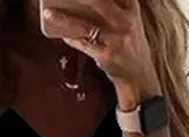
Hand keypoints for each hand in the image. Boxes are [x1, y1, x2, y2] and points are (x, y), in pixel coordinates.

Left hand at [42, 0, 160, 106]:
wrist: (140, 78)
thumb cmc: (129, 46)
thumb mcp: (128, 20)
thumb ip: (113, 6)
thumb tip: (77, 1)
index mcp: (131, 8)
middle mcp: (126, 21)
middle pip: (98, 1)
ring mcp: (117, 39)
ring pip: (85, 25)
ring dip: (64, 18)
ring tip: (48, 12)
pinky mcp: (108, 56)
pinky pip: (84, 44)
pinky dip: (71, 38)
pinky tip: (61, 33)